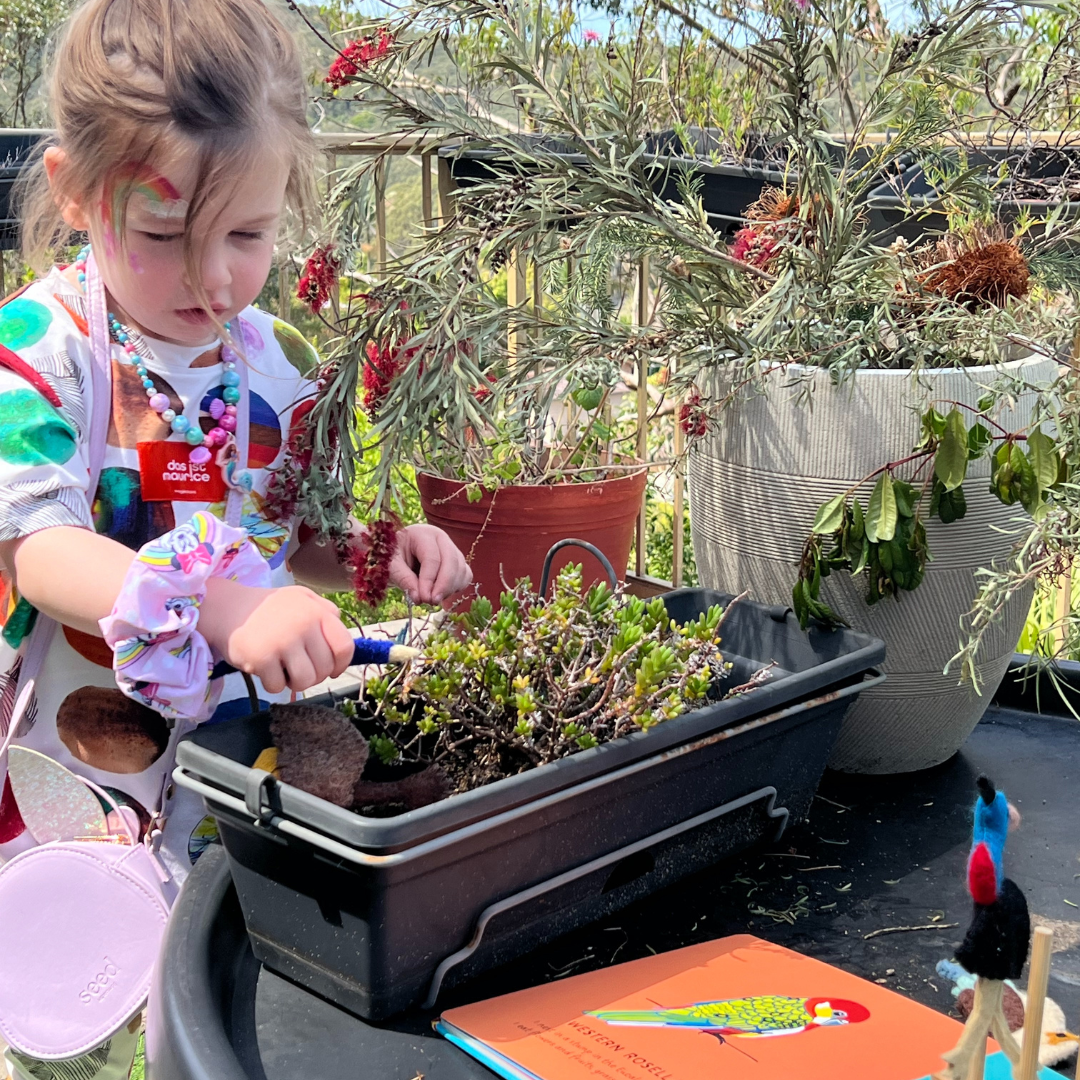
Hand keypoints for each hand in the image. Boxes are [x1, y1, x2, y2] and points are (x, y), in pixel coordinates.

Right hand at [201, 581, 355, 693]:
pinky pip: (278, 687)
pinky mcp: (261, 658)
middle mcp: (303, 625)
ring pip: (305, 681)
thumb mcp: (302, 598)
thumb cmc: (268, 608)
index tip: (331, 669)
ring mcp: (282, 642)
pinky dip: (272, 683)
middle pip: (324, 668)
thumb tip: (343, 643)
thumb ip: (325, 612)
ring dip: (296, 683)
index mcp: (317, 611)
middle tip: (298, 668)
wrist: (227, 608)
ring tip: (285, 670)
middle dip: (314, 675)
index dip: (340, 664)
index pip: (344, 646)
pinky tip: (265, 669)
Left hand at [389, 524, 471, 603]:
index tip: (423, 599)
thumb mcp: (391, 566)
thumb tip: (419, 598)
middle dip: (444, 585)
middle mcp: (441, 538)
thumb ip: (404, 579)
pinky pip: (466, 574)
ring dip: (450, 588)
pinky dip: (457, 587)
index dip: (429, 580)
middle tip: (432, 602)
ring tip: (432, 599)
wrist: (397, 554)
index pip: (432, 558)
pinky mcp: (457, 561)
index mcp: (423, 534)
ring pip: (461, 569)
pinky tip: (442, 594)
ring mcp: (452, 548)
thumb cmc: (392, 557)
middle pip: (451, 561)